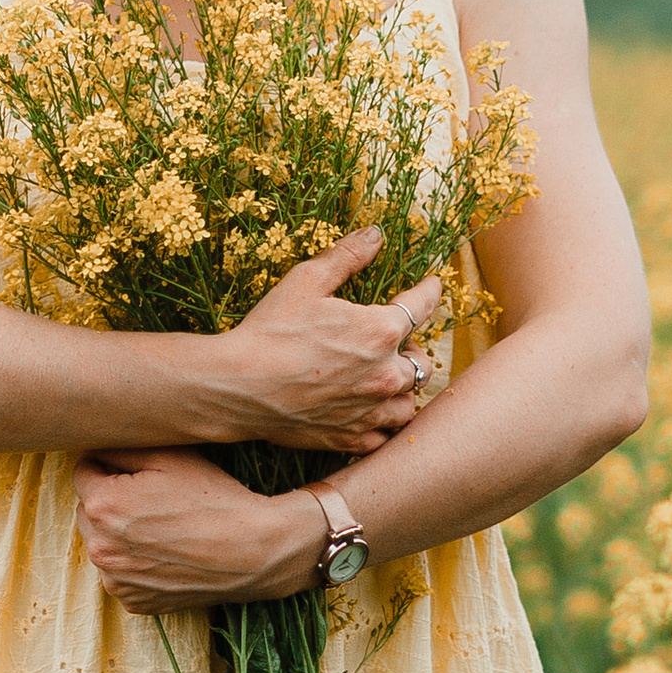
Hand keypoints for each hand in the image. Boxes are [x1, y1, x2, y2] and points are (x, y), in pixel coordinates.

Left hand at [74, 450, 323, 610]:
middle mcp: (100, 548)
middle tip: (154, 500)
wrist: (252, 552)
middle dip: (110, 502)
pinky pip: (122, 574)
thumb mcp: (168, 457)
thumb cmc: (213, 498)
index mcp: (101, 506)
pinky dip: (136, 565)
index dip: (112, 466)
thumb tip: (93, 448)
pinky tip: (167, 555)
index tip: (139, 472)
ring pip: (104, 544)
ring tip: (163, 529)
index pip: (83, 472)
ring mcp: (116, 580)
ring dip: (120, 535)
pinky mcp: (133, 602)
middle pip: (88, 511)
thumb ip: (119, 447)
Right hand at [209, 230, 442, 452]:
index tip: (433, 287)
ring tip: (389, 383)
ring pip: (409, 405)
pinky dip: (383, 426)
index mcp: (381, 331)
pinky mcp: (350, 438)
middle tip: (398, 345)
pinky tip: (371, 416)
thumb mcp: (307, 280)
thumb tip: (375, 234)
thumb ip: (347, 256)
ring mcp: (370, 411)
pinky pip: (384, 437)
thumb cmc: (271, 330)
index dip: (430, 292)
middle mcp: (385, 375)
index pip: (421, 306)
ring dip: (404, 391)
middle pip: (423, 363)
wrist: (238, 386)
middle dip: (414, 350)